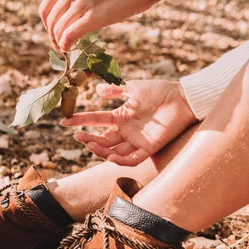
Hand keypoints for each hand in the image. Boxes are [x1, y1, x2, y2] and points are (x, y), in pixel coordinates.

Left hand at [39, 0, 165, 51]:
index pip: (44, 10)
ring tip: (66, 49)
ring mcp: (81, 3)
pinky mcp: (93, 16)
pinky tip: (69, 49)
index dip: (47, 26)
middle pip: (51, 22)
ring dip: (59, 44)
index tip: (54, 34)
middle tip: (59, 47)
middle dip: (53, 38)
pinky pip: (70, 35)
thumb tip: (66, 17)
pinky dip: (66, 45)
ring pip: (59, 30)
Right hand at [62, 80, 197, 165]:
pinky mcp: (149, 148)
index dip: (81, 121)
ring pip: (113, 152)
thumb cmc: (160, 91)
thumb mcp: (134, 88)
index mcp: (121, 116)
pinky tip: (110, 157)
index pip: (97, 121)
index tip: (65, 121)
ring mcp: (137, 141)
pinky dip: (121, 161)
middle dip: (89, 140)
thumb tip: (96, 90)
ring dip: (101, 151)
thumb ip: (116, 90)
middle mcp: (126, 131)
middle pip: (103, 140)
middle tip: (78, 137)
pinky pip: (132, 159)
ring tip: (91, 145)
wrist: (183, 99)